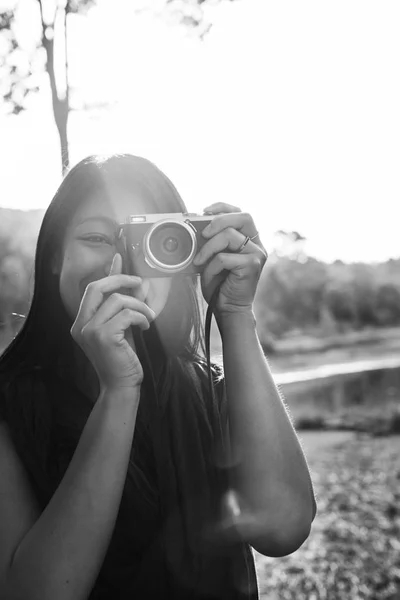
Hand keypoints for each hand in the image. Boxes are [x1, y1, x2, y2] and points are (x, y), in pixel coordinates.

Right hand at [70, 254, 155, 392]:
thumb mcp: (119, 326)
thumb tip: (128, 279)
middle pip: (97, 287)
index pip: (92, 289)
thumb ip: (119, 304)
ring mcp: (89, 330)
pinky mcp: (103, 336)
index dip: (109, 273)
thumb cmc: (122, 357)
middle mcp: (80, 325)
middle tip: (140, 283)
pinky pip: (127, 314)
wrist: (121, 386)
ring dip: (139, 305)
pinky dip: (141, 317)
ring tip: (148, 317)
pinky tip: (145, 326)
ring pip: (117, 300)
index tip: (120, 259)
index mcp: (80, 322)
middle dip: (121, 280)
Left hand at [193, 203, 267, 316]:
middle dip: (219, 220)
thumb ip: (210, 242)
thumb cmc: (220, 284)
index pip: (241, 213)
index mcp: (249, 240)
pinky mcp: (253, 266)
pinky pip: (225, 257)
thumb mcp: (212, 258)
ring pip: (230, 236)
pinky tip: (209, 275)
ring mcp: (257, 255)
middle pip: (244, 216)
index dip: (223, 207)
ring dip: (209, 248)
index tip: (205, 210)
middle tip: (203, 233)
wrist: (228, 309)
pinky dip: (211, 266)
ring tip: (200, 261)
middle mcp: (257, 245)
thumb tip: (195, 226)